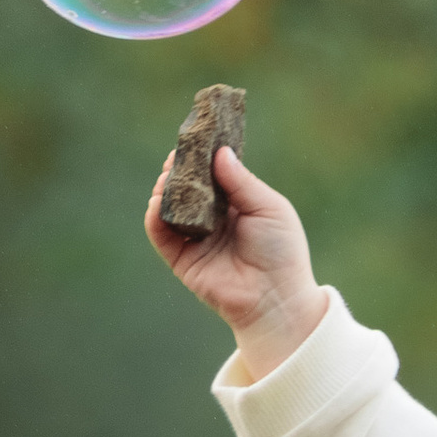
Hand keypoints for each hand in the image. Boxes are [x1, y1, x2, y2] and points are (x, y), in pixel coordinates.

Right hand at [144, 145, 325, 382]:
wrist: (276, 299)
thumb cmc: (281, 252)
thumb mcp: (269, 207)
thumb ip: (242, 181)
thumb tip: (219, 153)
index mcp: (236, 204)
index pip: (212, 174)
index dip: (202, 156)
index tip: (195, 137)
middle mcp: (213, 219)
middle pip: (187, 187)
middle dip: (179, 169)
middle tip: (176, 154)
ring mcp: (195, 239)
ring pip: (170, 207)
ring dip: (164, 189)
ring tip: (167, 177)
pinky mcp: (182, 259)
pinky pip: (161, 234)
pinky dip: (154, 216)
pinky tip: (157, 202)